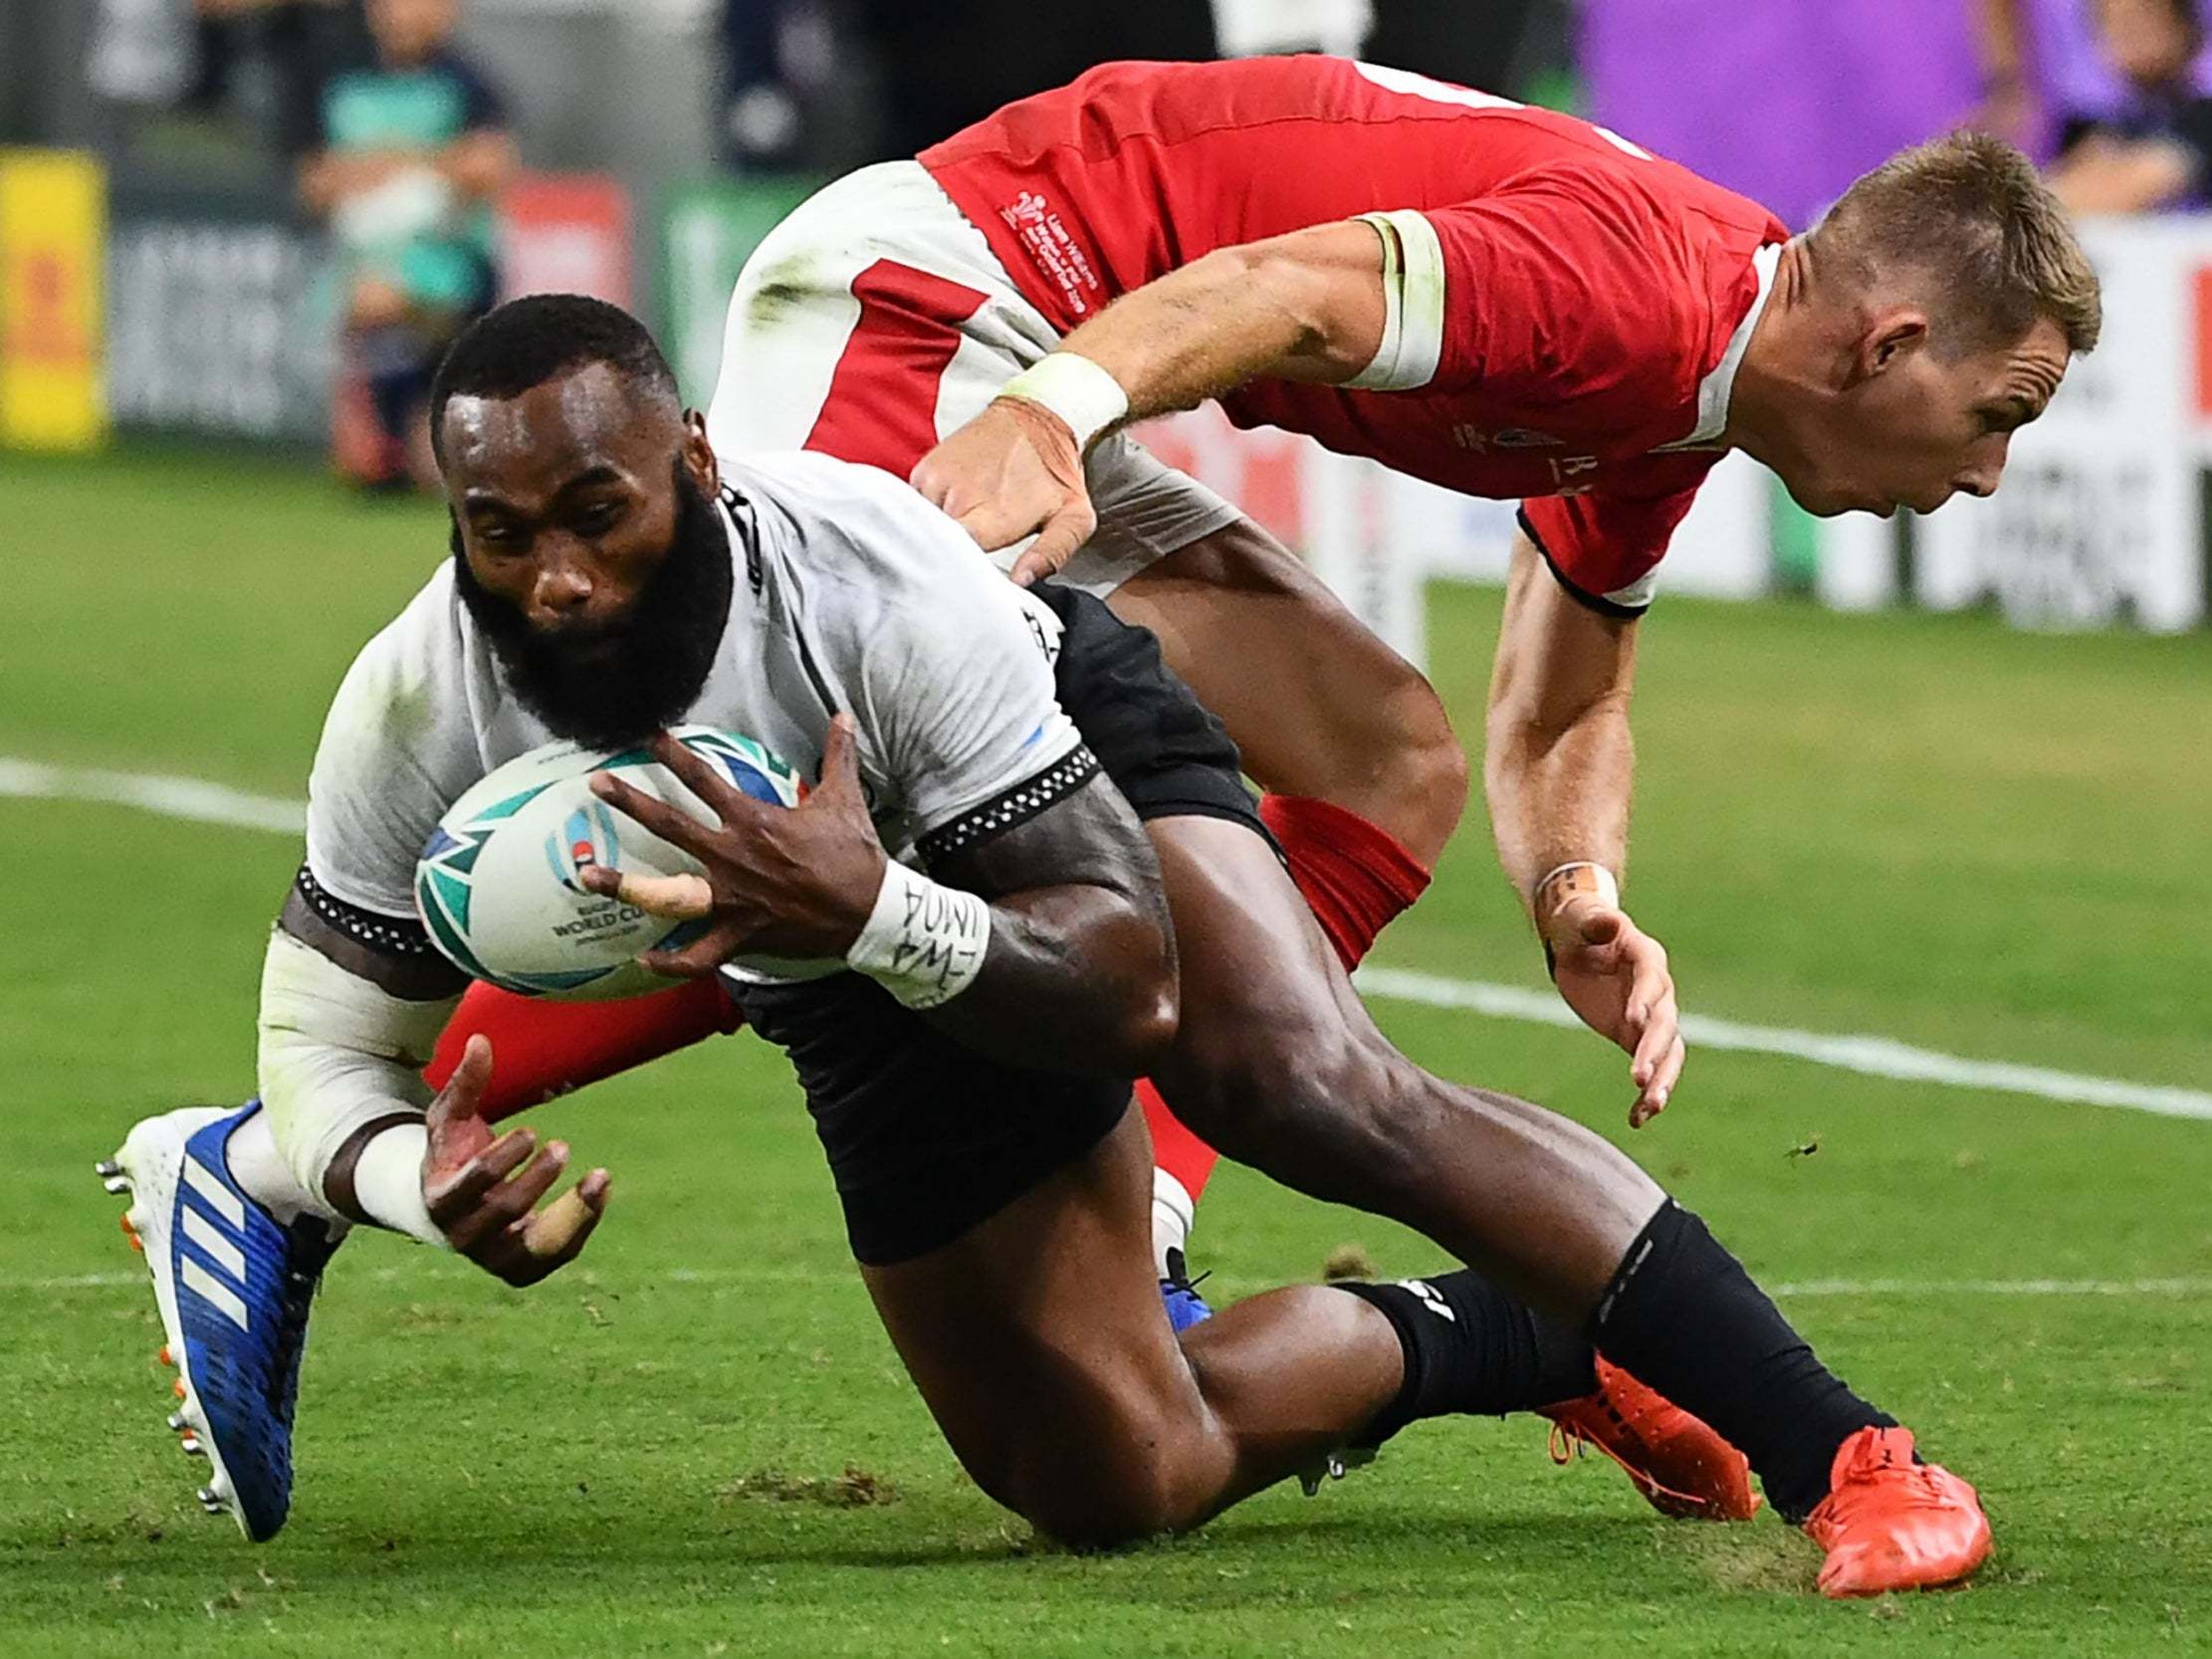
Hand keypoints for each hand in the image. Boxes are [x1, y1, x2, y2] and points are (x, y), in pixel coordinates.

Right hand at [422, 1036, 609, 1285]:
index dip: (503, 1159)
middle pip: (505, 1213)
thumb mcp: (450, 1119)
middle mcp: (464, 1237)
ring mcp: (494, 1258)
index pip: (472, 1185)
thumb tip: (480, 1040)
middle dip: (536, 1181)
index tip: (532, 1132)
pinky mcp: (522, 1268)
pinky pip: (557, 1254)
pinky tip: (601, 1189)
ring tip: (601, 1178)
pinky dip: (582, 1223)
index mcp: (441, 1200)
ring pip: (537, 1248)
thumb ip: (465, 1084)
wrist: (447, 1209)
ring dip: (573, 1214)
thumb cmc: (451, 1155)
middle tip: (563, 1146)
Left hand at [582, 716, 887, 976]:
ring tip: (587, 876)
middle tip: (597, 783)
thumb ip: (838, 754)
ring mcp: (733, 899)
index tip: (646, 734)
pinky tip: (644, 957)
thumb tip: (843, 715)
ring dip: (626, 886)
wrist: (870, 912)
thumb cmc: (855, 856)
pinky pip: (698, 955)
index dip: (672, 753)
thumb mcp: (846, 798)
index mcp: (755, 821)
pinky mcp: (740, 935)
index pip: (704, 778)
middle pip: (670, 825)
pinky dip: (671, 961)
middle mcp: (734, 857)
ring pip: (667, 895)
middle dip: (630, 802)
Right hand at [911, 398, 1096, 584]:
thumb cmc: (1055, 472)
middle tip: (979, 550)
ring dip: (942, 534)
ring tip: (971, 522)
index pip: (959, 559)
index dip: (964, 575)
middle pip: (939, 549)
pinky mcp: (922, 471)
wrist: (1035, 417)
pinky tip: (957, 506)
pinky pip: (916, 509)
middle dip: (953, 556)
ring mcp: (935, 482)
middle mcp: (958, 498)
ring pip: (925, 530)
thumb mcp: (1074, 517)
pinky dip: (932, 514)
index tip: (975, 580)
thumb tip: (1019, 583)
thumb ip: (1050, 555)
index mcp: (994, 515)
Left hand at [1541, 900, 1684, 1129]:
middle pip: (1665, 1024)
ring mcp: (1651, 1018)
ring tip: (1650, 1108)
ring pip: (1669, 1054)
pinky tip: (1636, 1120)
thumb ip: (1595, 922)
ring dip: (1662, 1081)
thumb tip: (1607, 921)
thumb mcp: (1580, 918)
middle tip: (1639, 1078)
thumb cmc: (1578, 922)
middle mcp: (1658, 991)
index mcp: (1647, 956)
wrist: (1576, 939)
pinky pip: (1650, 1070)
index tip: (1633, 1021)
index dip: (1645, 999)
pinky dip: (1645, 1095)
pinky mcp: (1637, 1038)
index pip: (1652, 979)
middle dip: (1654, 1051)